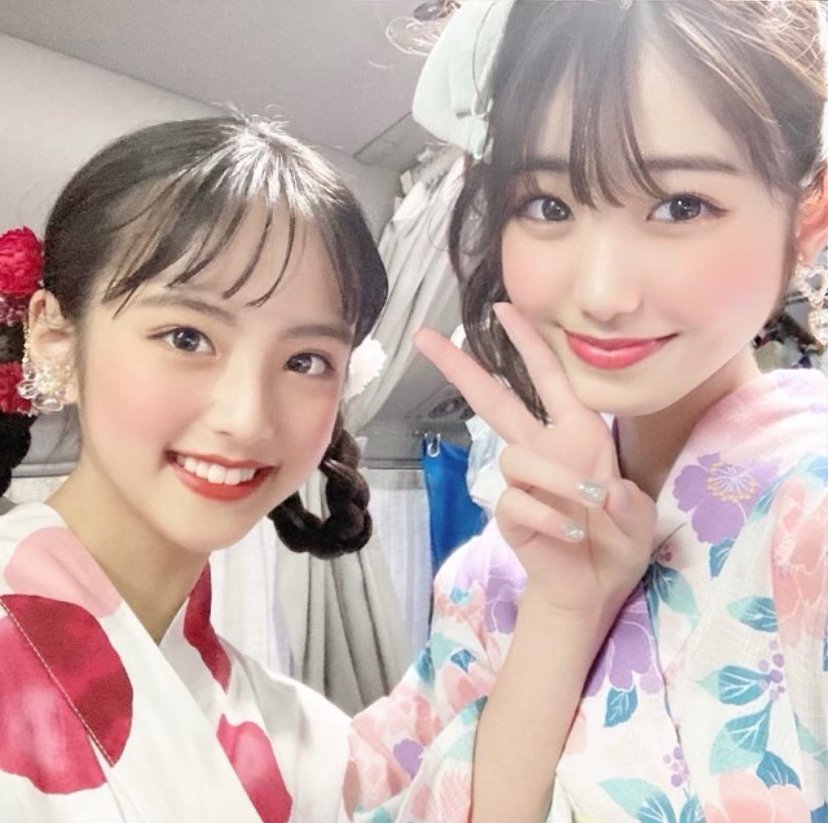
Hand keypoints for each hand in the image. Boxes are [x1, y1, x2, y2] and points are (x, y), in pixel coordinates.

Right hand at [415, 303, 655, 624]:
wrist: (595, 586)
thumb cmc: (618, 540)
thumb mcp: (638, 512)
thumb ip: (624, 498)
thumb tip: (596, 490)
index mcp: (575, 433)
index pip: (545, 377)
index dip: (527, 342)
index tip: (502, 308)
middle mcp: (542, 449)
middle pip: (492, 401)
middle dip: (461, 368)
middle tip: (424, 336)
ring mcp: (522, 481)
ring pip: (516, 457)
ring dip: (556, 478)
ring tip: (591, 504)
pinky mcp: (509, 514)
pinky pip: (515, 500)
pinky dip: (546, 514)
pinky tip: (569, 533)